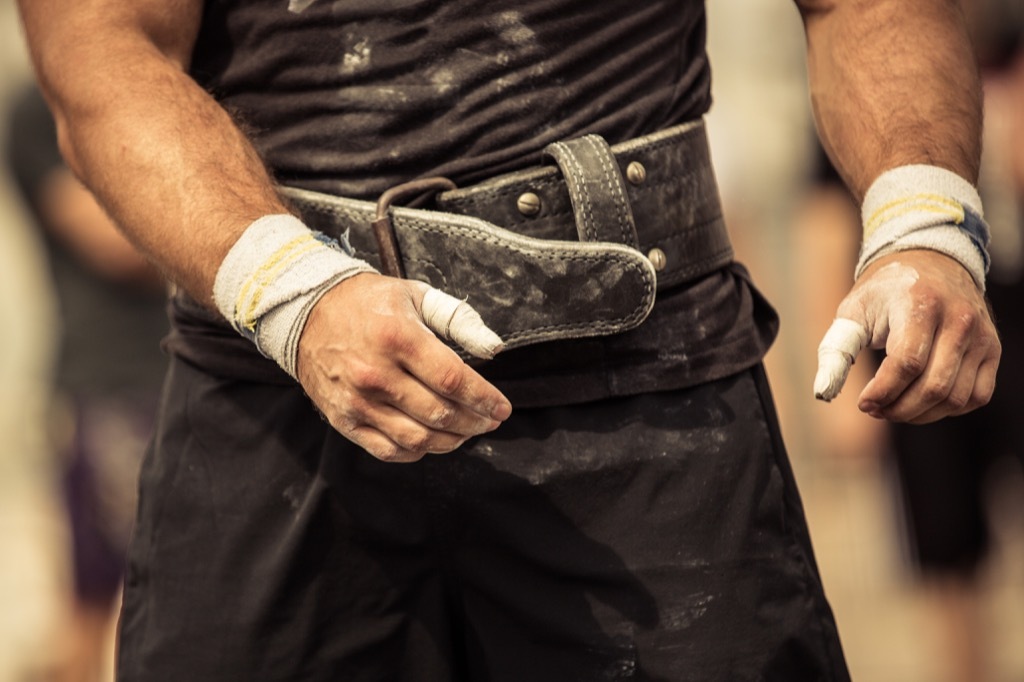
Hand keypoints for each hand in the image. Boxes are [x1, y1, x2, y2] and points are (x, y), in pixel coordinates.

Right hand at [296, 273, 511, 460]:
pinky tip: (432, 441)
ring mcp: (358, 401)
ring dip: (451, 441)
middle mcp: (376, 374)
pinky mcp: (344, 420)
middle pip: (440, 414)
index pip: (453, 380)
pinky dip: (417, 452)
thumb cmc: (367, 303)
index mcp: (398, 338)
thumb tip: (494, 348)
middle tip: (489, 420)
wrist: (305, 312)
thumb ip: (458, 319)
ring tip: (466, 432)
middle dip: (475, 422)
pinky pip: (388, 450)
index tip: (502, 408)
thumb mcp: (415, 295)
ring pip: (417, 439)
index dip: (484, 399)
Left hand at [814, 250, 999, 423]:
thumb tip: (823, 391)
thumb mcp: (854, 310)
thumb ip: (837, 350)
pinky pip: (977, 396)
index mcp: (922, 305)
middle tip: (876, 410)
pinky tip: (923, 402)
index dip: (883, 391)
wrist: (930, 262)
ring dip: (921, 414)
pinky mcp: (992, 348)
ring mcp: (981, 335)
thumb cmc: (886, 290)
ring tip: (894, 408)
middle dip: (899, 408)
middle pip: (933, 386)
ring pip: (955, 397)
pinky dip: (949, 409)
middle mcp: (959, 320)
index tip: (863, 403)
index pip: (907, 363)